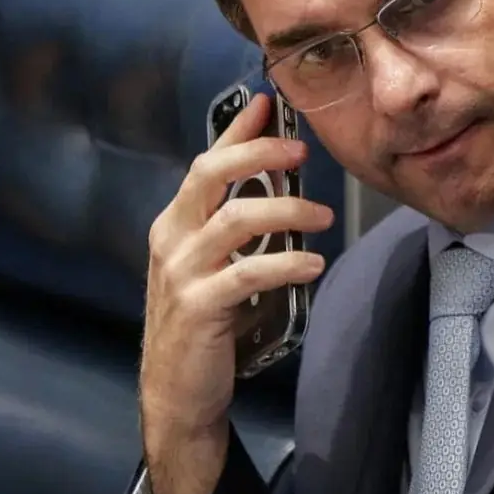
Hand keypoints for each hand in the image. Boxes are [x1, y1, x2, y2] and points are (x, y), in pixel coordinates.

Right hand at [139, 93, 333, 493]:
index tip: (267, 102)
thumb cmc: (201, 323)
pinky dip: (285, 263)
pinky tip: (312, 262)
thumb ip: (233, 229)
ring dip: (285, 211)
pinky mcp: (199, 306)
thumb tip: (277, 188)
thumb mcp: (211, 266)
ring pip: (234, 219)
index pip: (205, 162)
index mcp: (174, 222)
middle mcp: (171, 237)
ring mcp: (181, 271)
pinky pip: (247, 273)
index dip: (236, 130)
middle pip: (210, 175)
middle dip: (258, 152)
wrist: (176, 391)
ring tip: (322, 216)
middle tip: (301, 152)